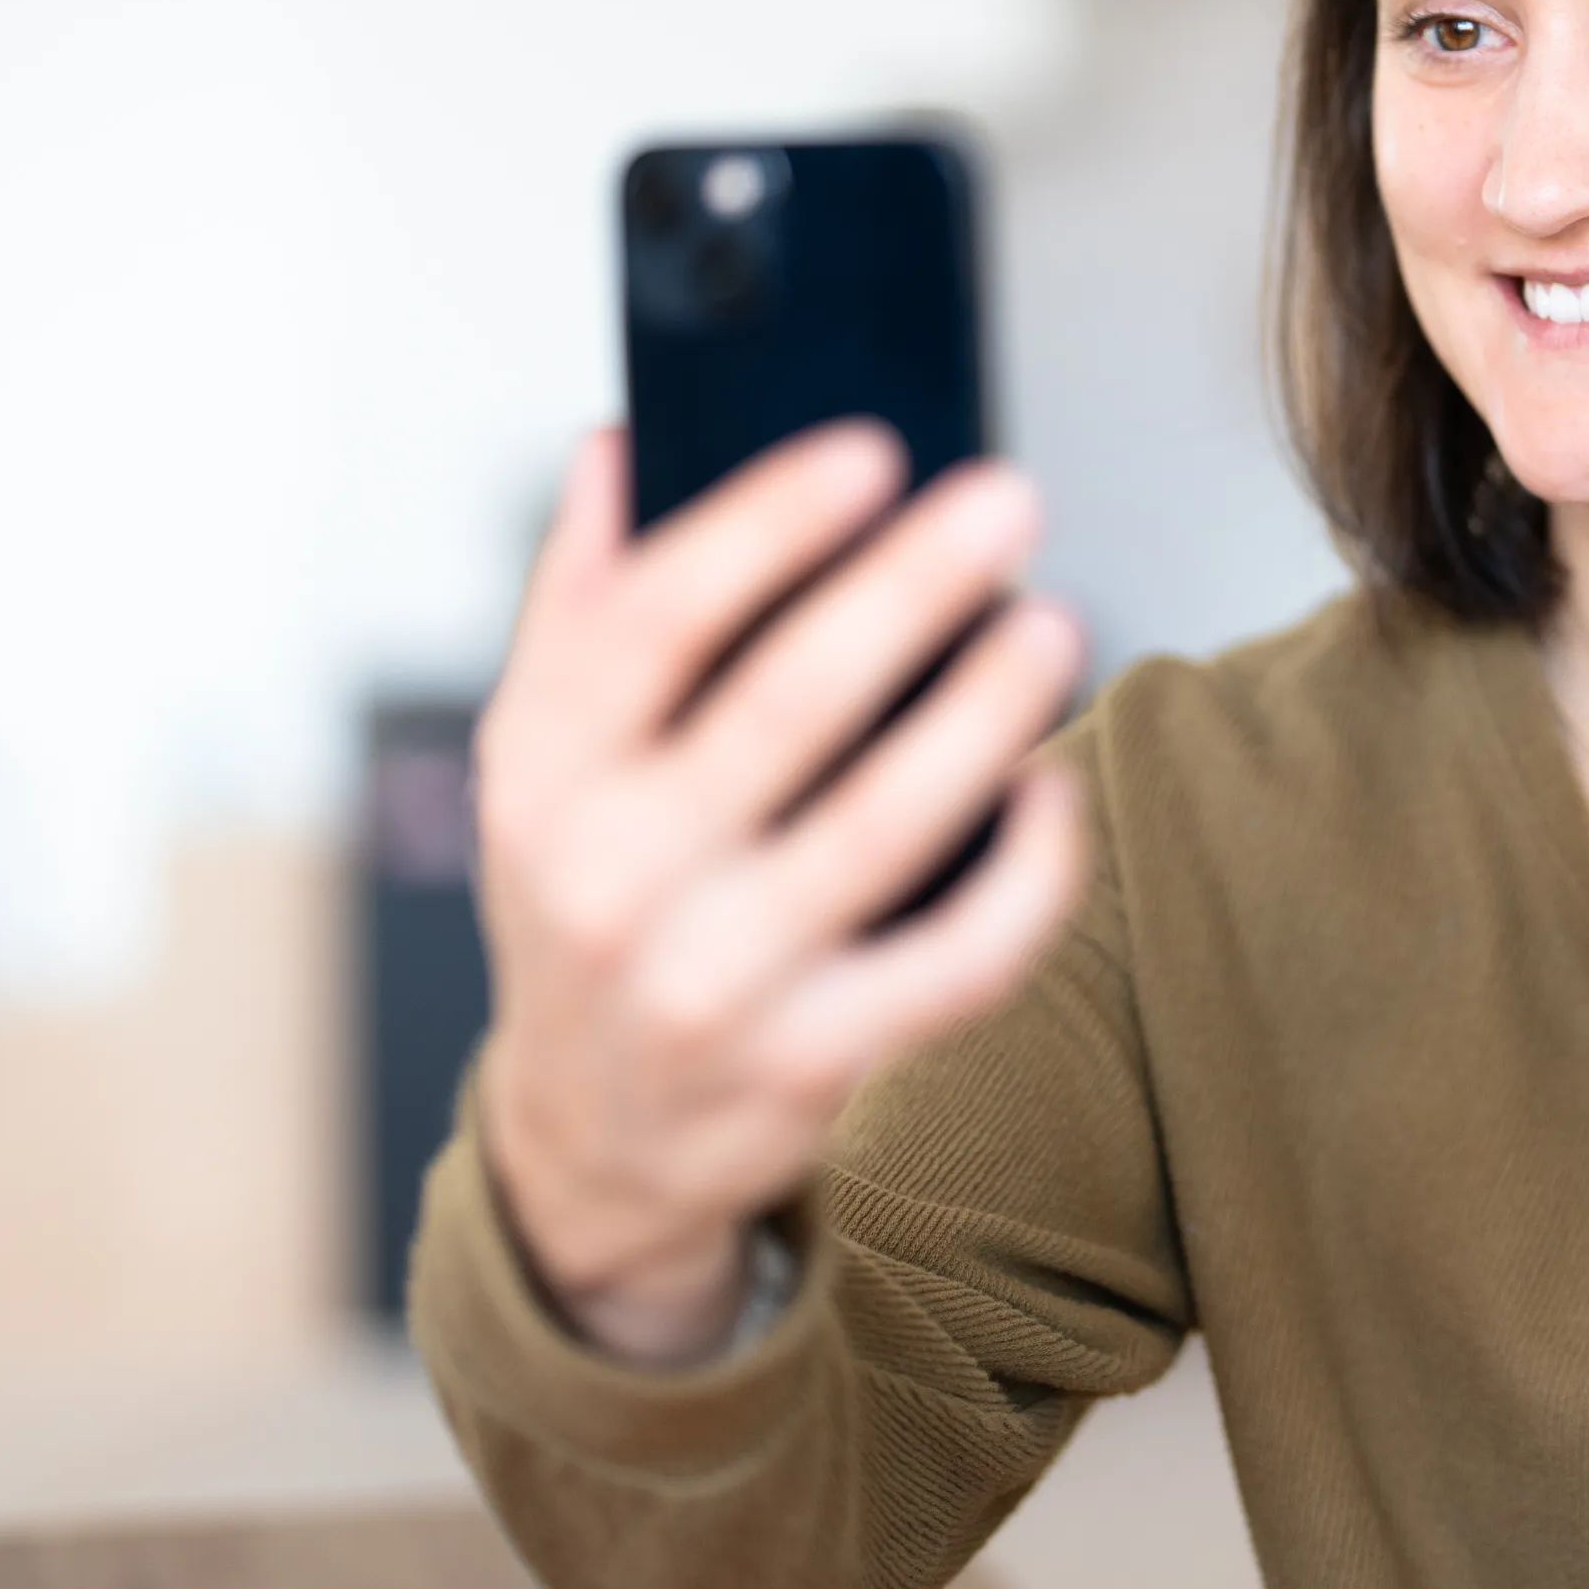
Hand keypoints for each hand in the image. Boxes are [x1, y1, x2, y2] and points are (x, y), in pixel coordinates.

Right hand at [470, 422, 1088, 1367]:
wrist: (591, 1144)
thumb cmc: (585, 907)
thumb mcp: (535, 761)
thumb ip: (576, 602)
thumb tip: (618, 444)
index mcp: (548, 775)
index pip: (655, 619)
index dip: (768, 523)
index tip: (872, 452)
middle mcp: (616, 878)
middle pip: (788, 703)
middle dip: (912, 587)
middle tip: (1008, 500)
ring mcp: (715, 980)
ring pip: (888, 826)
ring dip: (987, 711)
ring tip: (1052, 624)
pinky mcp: (813, 1062)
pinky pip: (957, 957)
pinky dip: (1025, 872)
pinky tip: (1052, 789)